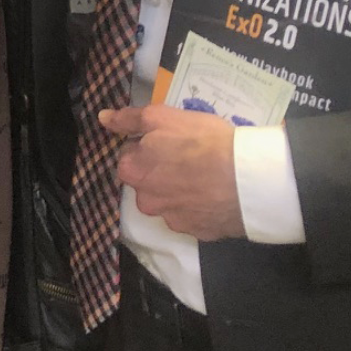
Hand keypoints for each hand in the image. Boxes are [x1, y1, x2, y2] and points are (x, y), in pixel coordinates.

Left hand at [102, 104, 246, 239]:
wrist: (248, 178)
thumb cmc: (202, 141)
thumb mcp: (161, 117)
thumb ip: (128, 119)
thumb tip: (102, 118)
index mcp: (132, 171)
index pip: (131, 156)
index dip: (149, 146)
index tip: (170, 141)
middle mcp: (145, 200)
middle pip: (148, 182)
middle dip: (162, 171)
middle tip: (190, 158)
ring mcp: (172, 220)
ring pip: (170, 202)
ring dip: (180, 191)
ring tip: (207, 177)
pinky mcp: (198, 232)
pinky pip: (194, 217)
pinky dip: (200, 207)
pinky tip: (216, 195)